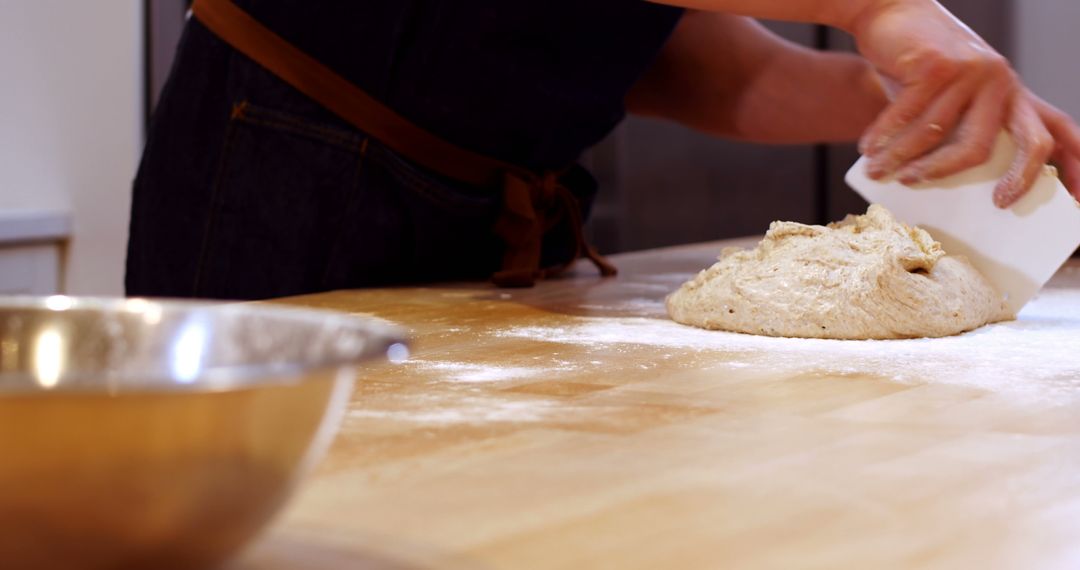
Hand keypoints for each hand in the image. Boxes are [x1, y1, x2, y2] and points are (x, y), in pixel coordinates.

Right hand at [851, 0, 1079, 206]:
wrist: (894, 11)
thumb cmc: (921, 66)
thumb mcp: (953, 95)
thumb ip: (958, 129)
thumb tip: (939, 187)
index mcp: (1013, 94)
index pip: (1050, 133)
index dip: (1054, 170)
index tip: (1026, 203)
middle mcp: (1000, 81)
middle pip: (982, 146)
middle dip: (944, 173)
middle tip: (916, 186)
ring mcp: (971, 71)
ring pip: (933, 134)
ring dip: (898, 158)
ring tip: (876, 170)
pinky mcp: (937, 65)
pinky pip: (906, 115)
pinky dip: (882, 136)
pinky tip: (868, 148)